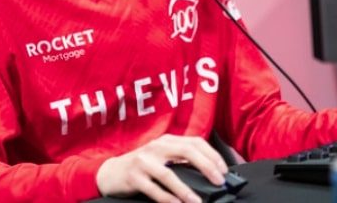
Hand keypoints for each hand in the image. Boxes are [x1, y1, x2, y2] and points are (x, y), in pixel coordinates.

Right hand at [96, 134, 228, 202]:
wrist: (111, 172)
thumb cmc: (141, 166)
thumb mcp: (161, 157)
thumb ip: (180, 160)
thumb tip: (210, 172)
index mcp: (167, 140)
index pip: (195, 142)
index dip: (212, 155)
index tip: (225, 170)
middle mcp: (156, 147)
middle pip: (187, 152)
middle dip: (207, 167)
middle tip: (219, 182)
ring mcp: (144, 161)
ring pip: (169, 174)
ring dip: (186, 190)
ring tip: (198, 201)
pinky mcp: (134, 177)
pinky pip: (154, 189)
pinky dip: (168, 198)